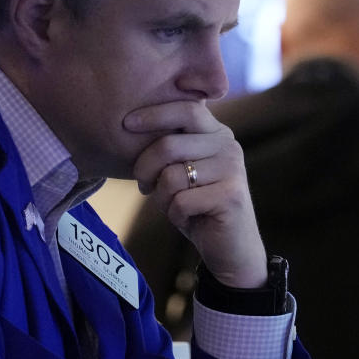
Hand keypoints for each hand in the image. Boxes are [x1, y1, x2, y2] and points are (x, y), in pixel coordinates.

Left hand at [125, 100, 265, 288]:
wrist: (231, 248)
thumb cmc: (199, 206)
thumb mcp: (184, 170)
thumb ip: (171, 148)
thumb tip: (130, 125)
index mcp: (217, 133)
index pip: (186, 110)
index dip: (153, 114)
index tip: (126, 123)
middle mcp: (228, 146)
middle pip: (169, 144)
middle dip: (144, 167)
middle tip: (143, 184)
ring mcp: (232, 170)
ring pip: (171, 176)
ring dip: (161, 197)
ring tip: (172, 205)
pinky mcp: (231, 196)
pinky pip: (181, 201)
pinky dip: (175, 215)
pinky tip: (187, 219)